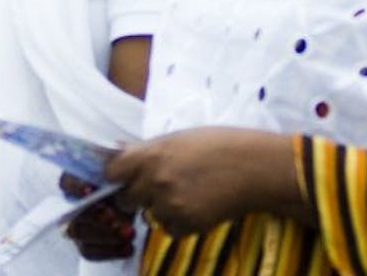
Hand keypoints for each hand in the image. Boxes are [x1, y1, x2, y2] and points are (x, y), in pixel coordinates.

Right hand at [60, 173, 134, 260]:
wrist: (137, 206)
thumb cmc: (127, 187)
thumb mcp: (126, 176)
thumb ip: (117, 172)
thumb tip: (113, 175)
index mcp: (78, 181)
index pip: (67, 182)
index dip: (76, 187)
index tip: (91, 191)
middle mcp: (72, 205)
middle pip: (73, 213)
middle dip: (94, 216)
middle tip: (113, 217)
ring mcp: (77, 226)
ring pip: (80, 233)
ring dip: (105, 234)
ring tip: (129, 233)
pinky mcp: (85, 245)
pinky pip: (90, 251)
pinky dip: (110, 251)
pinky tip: (128, 247)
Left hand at [106, 127, 304, 235]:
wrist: (254, 167)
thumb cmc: (219, 145)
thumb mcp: (178, 138)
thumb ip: (147, 149)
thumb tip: (120, 152)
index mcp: (150, 154)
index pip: (112, 172)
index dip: (117, 176)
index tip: (123, 178)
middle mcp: (155, 180)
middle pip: (127, 198)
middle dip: (138, 195)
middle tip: (157, 188)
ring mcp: (170, 204)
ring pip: (150, 215)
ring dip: (162, 209)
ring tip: (186, 193)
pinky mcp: (188, 224)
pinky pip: (171, 229)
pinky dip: (180, 223)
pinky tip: (197, 206)